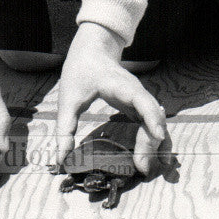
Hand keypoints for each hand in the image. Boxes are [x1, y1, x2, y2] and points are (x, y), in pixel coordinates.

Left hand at [56, 23, 171, 175]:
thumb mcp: (68, 99)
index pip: (140, 100)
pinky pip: (152, 122)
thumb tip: (61, 160)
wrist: (92, 50)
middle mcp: (136, 91)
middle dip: (151, 141)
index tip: (157, 136)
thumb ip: (64, 129)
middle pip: (152, 116)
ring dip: (158, 143)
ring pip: (156, 120)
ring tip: (152, 168)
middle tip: (142, 168)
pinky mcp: (139, 105)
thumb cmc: (80, 71)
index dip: (151, 117)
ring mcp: (140, 98)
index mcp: (119, 85)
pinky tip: (155, 157)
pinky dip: (155, 139)